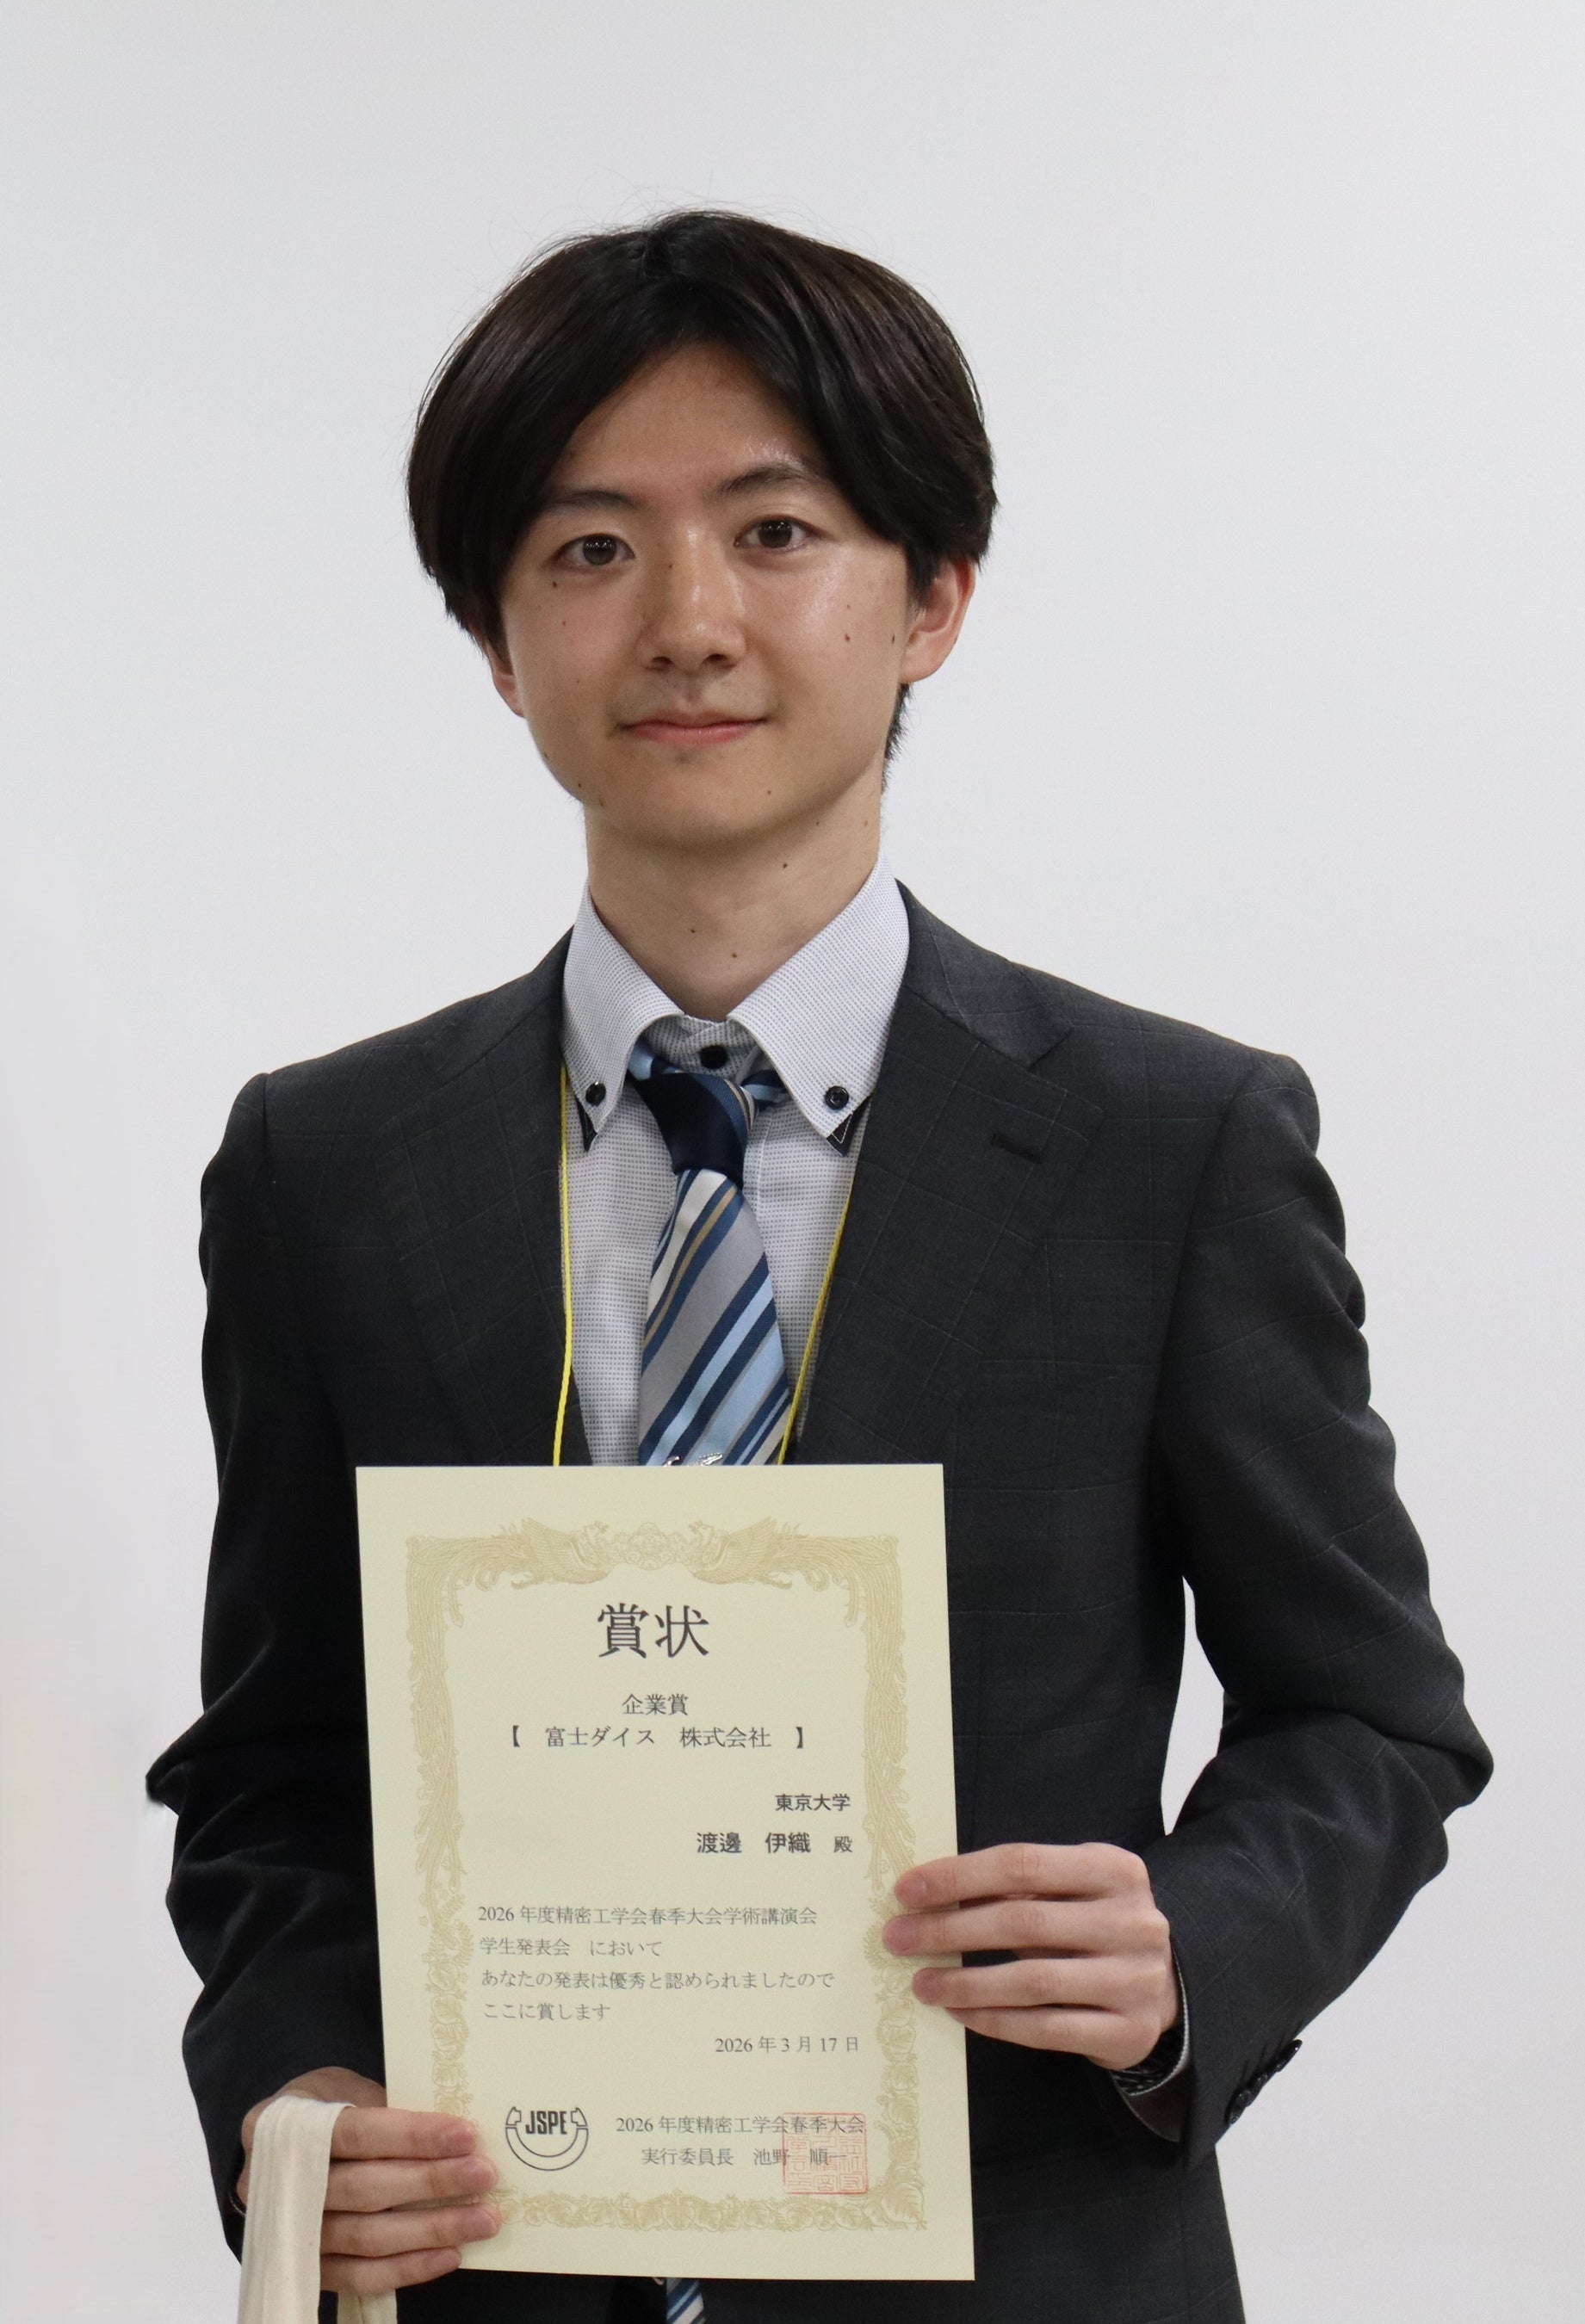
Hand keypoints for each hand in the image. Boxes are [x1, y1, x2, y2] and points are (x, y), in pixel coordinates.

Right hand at [238, 2068, 499, 2297]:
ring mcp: (292, 2233)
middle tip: (484, 2175)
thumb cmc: (321, 2111)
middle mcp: (278, 2185)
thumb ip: (384, 2108)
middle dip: (432, 2182)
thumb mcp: (342, 2089)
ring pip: (367, 2238)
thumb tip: (454, 2133)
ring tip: (482, 2220)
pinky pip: (360, 2278)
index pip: (356, 2133)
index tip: (465, 2135)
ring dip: (431, 2230)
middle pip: (365, 2189)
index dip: (411, 2136)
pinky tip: (450, 2255)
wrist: (275, 2154)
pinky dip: (408, 2268)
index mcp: (284, 2127)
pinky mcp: (309, 2269)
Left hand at [883, 1842, 1178, 2071]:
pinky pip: (1046, 2029)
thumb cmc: (1095, 1926)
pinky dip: (995, 2020)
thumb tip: (930, 1894)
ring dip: (965, 1981)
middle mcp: (1133, 1921)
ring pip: (1032, 1980)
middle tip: (898, 1937)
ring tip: (922, 1982)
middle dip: (949, 1929)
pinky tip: (959, 2012)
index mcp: (1115, 1868)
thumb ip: (1022, 1886)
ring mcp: (1135, 1979)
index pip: (1023, 1865)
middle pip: (1022, 1921)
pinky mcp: (1128, 2032)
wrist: (1163, 1987)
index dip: (959, 1876)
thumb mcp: (1074, 1889)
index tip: (906, 1890)